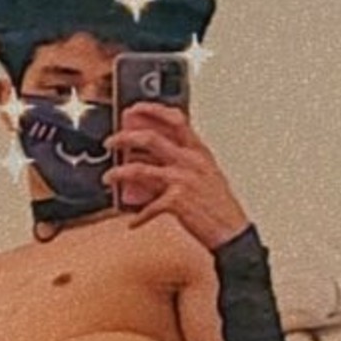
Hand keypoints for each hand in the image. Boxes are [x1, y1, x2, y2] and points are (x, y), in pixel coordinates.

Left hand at [104, 103, 249, 249]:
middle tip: (111, 142)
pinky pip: (148, 205)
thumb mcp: (206, 175)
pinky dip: (138, 215)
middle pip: (151, 139)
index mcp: (199, 152)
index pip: (176, 119)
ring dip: (119, 173)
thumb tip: (151, 158)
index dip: (153, 110)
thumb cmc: (219, 206)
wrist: (232, 232)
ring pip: (140, 169)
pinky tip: (133, 220)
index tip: (134, 108)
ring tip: (109, 178)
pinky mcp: (176, 201)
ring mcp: (183, 180)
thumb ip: (183, 161)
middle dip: (124, 137)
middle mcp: (191, 161)